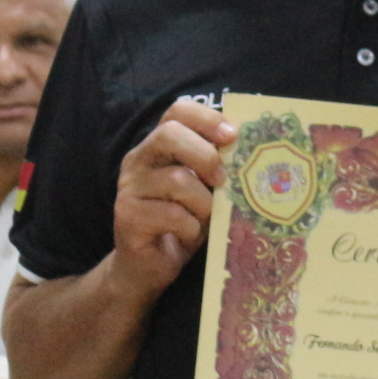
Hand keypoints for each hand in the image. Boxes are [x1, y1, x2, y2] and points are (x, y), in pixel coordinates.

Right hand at [110, 99, 235, 297]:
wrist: (147, 267)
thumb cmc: (181, 224)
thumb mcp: (202, 191)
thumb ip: (215, 169)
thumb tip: (250, 152)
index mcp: (157, 146)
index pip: (177, 111)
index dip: (207, 118)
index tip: (233, 136)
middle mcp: (138, 160)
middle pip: (169, 135)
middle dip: (206, 155)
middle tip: (222, 180)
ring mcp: (129, 187)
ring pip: (176, 180)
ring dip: (203, 202)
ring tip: (205, 218)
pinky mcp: (127, 216)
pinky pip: (171, 215)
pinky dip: (189, 227)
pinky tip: (187, 235)